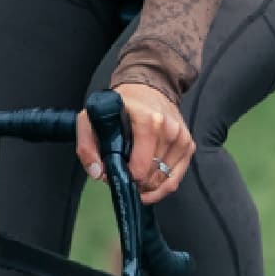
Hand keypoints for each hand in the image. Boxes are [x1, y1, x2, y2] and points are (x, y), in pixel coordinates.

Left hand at [80, 78, 194, 205]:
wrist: (149, 89)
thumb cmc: (121, 106)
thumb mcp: (92, 119)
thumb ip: (86, 147)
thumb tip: (98, 173)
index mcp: (149, 122)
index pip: (141, 168)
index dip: (125, 177)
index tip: (115, 173)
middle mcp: (170, 131)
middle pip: (152, 177)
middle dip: (136, 183)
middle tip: (124, 175)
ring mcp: (182, 139)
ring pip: (165, 181)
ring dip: (149, 186)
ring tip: (136, 177)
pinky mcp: (188, 145)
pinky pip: (176, 178)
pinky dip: (162, 186)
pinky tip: (150, 183)